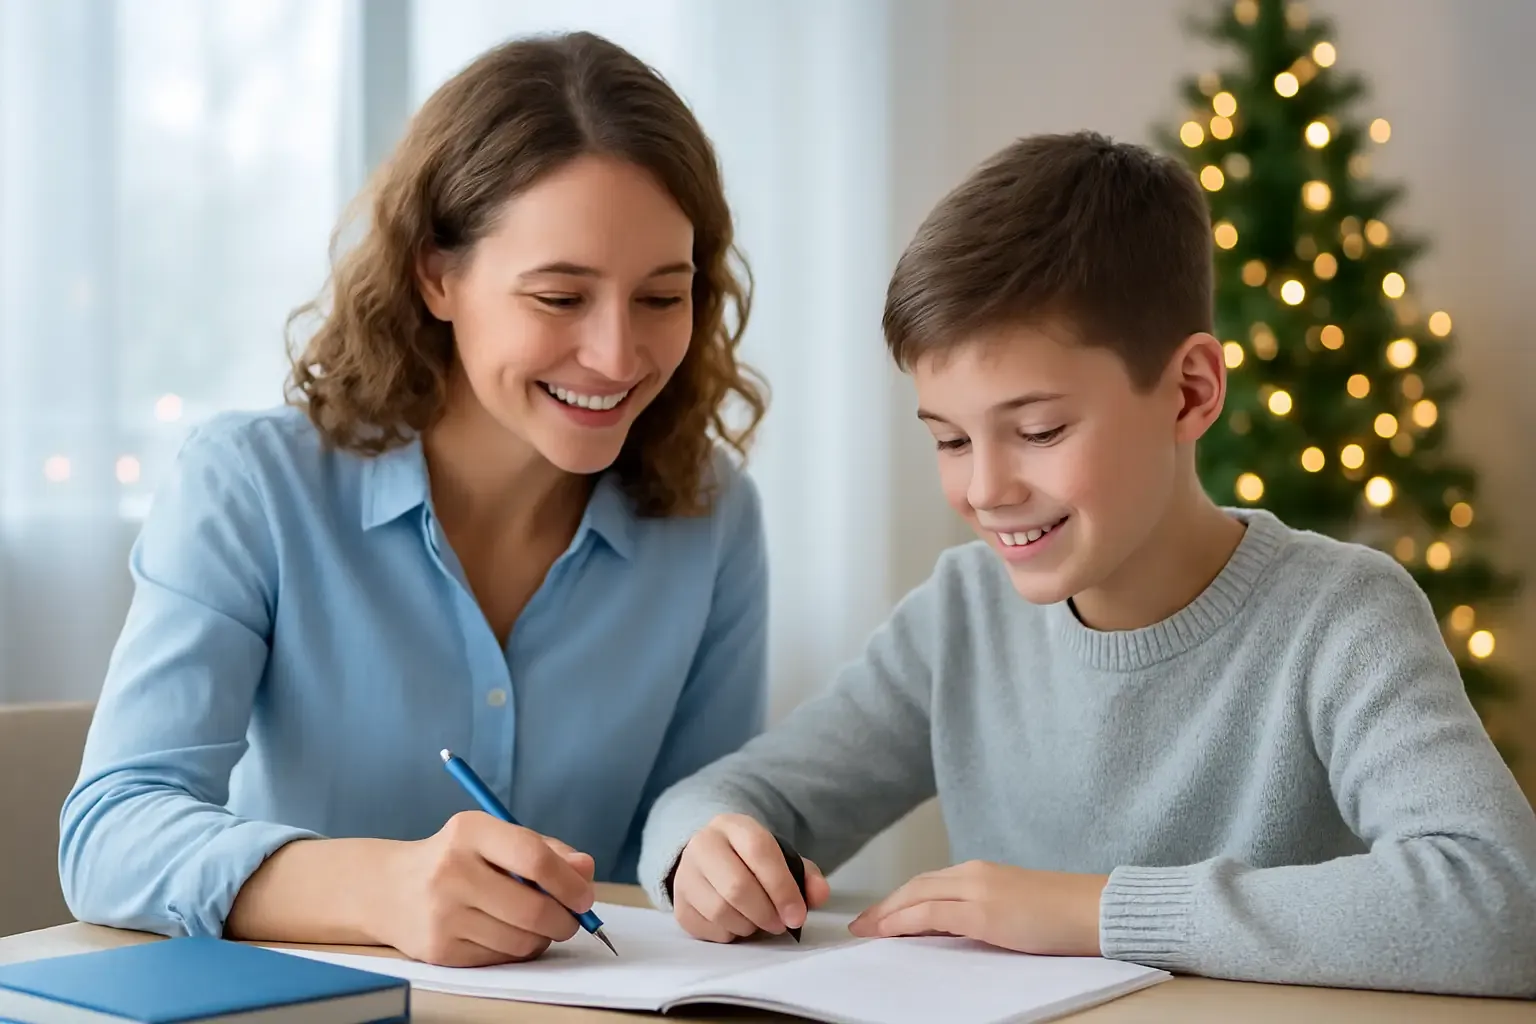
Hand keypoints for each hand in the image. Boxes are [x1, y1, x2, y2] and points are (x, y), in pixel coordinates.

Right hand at [375, 811, 596, 966]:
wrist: (391, 889)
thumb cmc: (459, 858)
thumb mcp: (497, 838)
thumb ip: (547, 851)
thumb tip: (586, 871)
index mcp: (470, 831)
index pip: (534, 859)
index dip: (569, 883)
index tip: (585, 897)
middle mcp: (451, 871)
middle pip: (533, 909)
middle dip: (565, 920)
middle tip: (571, 919)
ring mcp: (442, 914)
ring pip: (521, 941)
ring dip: (543, 937)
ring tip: (536, 923)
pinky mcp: (439, 950)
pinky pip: (501, 959)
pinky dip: (517, 950)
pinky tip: (507, 933)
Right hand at [671, 814, 831, 942]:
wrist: (712, 859)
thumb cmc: (752, 861)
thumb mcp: (782, 858)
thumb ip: (806, 875)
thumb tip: (819, 895)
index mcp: (733, 826)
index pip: (759, 851)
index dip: (782, 887)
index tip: (797, 915)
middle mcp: (703, 844)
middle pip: (736, 886)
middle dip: (766, 913)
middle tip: (780, 924)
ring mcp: (685, 874)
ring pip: (720, 911)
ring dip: (748, 926)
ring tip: (759, 923)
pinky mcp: (678, 903)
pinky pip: (706, 929)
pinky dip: (728, 934)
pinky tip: (737, 924)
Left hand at [848, 861, 1107, 956]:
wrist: (1094, 909)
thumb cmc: (1063, 913)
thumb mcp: (1014, 907)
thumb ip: (982, 910)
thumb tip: (953, 927)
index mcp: (982, 872)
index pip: (928, 883)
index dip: (899, 898)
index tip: (878, 915)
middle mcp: (974, 874)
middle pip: (916, 886)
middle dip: (885, 906)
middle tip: (861, 925)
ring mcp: (978, 890)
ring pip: (918, 896)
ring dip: (887, 913)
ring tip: (866, 931)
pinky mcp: (984, 911)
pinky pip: (932, 914)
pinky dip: (904, 921)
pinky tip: (888, 931)